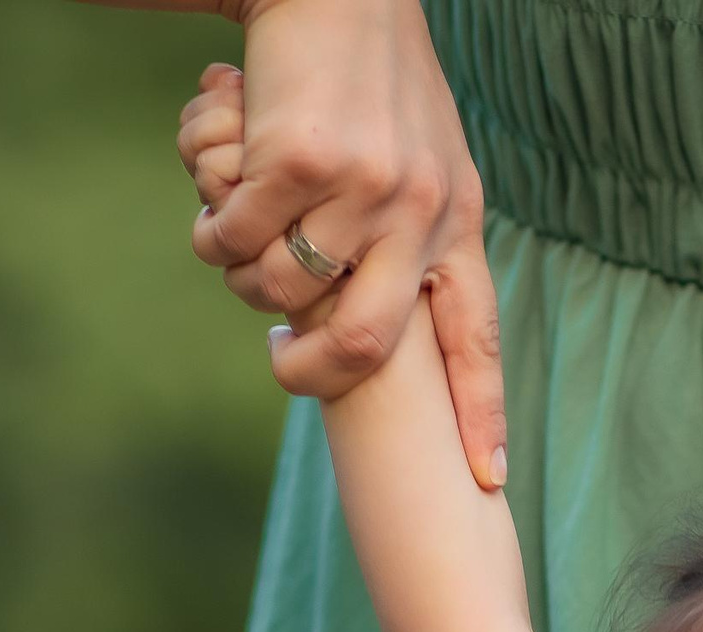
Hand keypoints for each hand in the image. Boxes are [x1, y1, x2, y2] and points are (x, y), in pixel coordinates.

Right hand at [180, 0, 506, 488]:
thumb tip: (385, 317)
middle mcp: (419, 211)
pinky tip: (220, 184)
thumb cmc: (370, 79)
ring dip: (247, 277)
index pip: (477, 335)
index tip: (487, 480)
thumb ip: (416, 233)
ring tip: (243, 232)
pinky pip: (236, 238)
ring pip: (283, 292)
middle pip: (370, 345)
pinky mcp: (297, 163)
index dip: (481, 413)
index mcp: (458, 218)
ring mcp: (361, 189)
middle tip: (284, 365)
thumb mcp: (424, 156)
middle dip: (315, 376)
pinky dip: (215, 225)